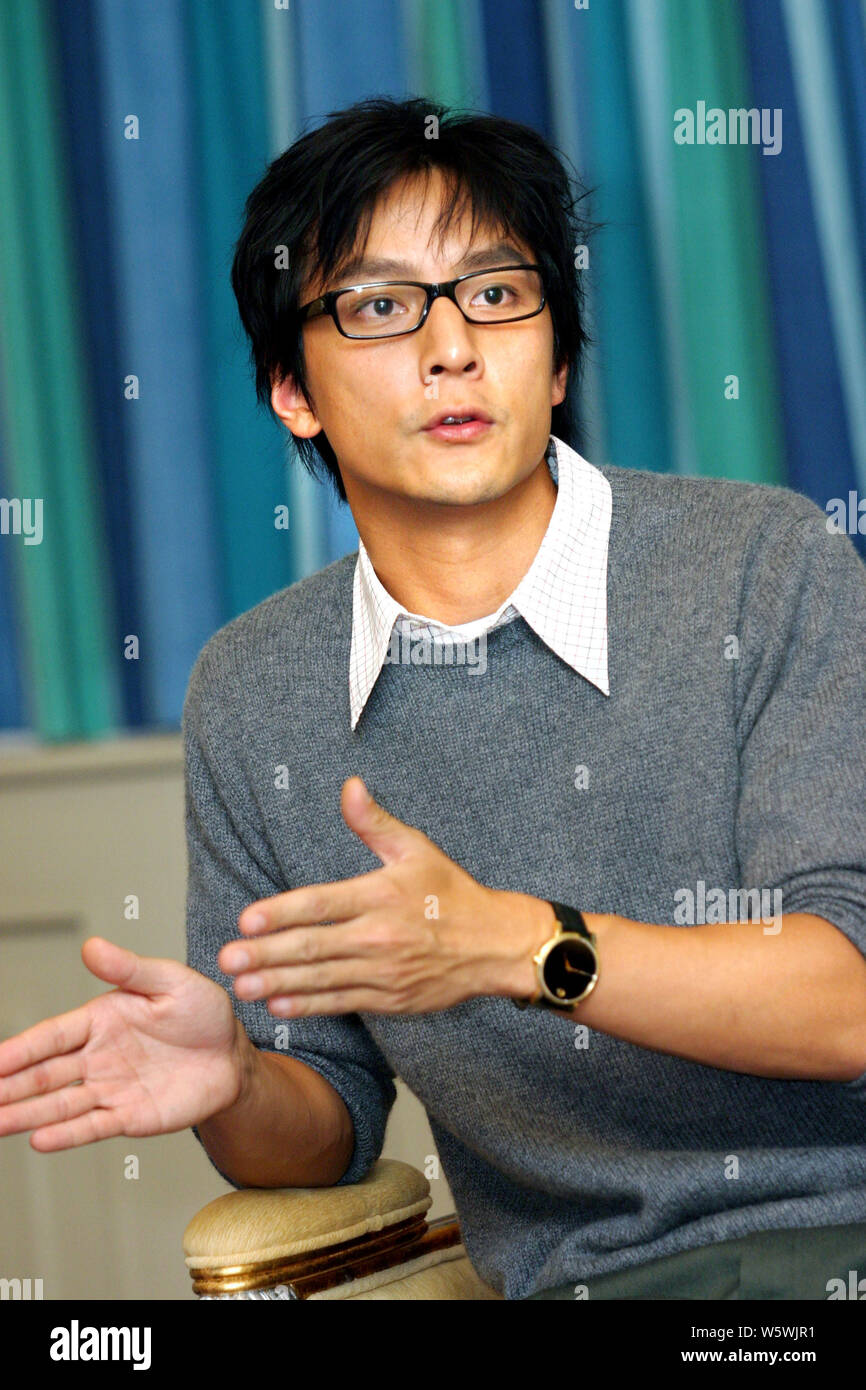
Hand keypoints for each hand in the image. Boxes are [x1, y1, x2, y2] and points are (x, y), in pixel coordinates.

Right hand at [0, 939, 249, 1150]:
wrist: (233, 1056)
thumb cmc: (203, 1013)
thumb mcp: (171, 982)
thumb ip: (130, 968)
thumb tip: (91, 947)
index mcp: (101, 1020)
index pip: (51, 1035)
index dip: (20, 1049)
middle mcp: (98, 1057)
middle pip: (45, 1074)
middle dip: (8, 1087)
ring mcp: (110, 1089)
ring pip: (59, 1105)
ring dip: (25, 1114)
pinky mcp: (129, 1116)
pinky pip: (93, 1125)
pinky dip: (66, 1134)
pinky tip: (39, 1138)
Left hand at [218, 776, 554, 1016]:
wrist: (496, 945)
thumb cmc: (452, 894)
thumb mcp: (417, 849)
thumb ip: (374, 822)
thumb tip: (349, 786)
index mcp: (381, 895)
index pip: (322, 904)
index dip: (281, 912)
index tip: (245, 921)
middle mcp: (380, 936)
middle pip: (313, 947)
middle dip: (266, 955)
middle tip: (227, 959)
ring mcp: (385, 972)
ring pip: (322, 979)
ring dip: (278, 984)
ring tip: (241, 986)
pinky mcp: (390, 999)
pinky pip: (343, 1002)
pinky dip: (310, 1005)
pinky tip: (279, 1004)